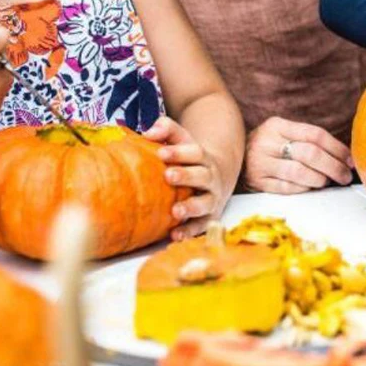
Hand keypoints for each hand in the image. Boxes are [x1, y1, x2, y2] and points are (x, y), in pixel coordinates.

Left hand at [146, 116, 225, 239]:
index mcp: (203, 158)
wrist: (217, 176)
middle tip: (167, 176)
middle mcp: (211, 178)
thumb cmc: (189, 158)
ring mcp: (211, 198)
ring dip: (191, 207)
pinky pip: (201, 226)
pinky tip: (174, 235)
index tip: (161, 153)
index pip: (195, 152)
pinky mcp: (208, 217)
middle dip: (186, 176)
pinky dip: (190, 231)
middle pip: (202, 176)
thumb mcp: (182, 140)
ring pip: (205, 203)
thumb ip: (166, 129)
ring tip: (175, 211)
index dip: (179, 153)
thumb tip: (148, 132)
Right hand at [243, 116, 353, 193]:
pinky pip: (287, 187)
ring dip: (320, 179)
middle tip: (345, 175)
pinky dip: (304, 188)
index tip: (349, 159)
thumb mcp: (282, 134)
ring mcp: (260, 162)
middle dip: (333, 166)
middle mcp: (267, 142)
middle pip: (310, 153)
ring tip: (328, 181)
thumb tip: (344, 156)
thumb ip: (307, 140)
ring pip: (299, 172)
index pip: (315, 134)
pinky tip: (311, 186)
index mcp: (277, 125)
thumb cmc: (267, 147)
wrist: (229, 156)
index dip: (337, 148)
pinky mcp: (257, 182)